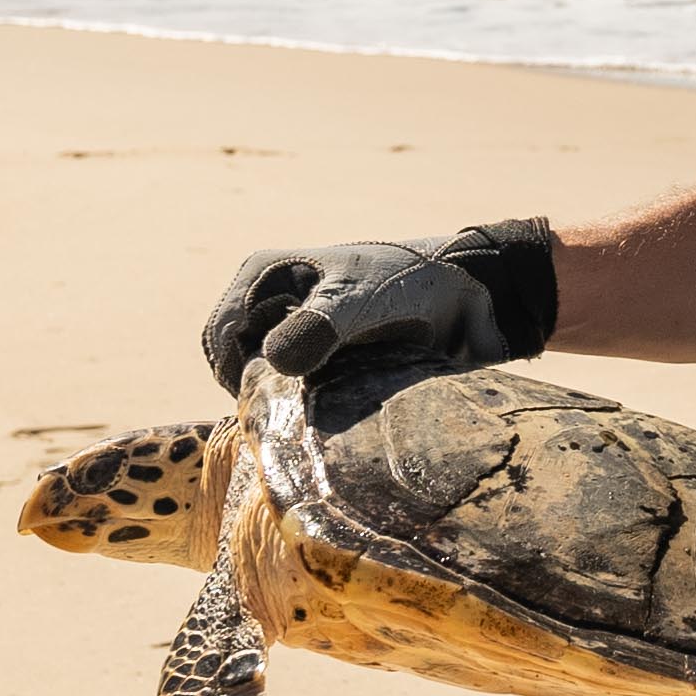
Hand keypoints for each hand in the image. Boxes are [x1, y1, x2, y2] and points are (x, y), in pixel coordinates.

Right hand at [198, 219, 558, 390]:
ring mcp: (298, 332)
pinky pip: (297, 395)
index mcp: (263, 276)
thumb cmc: (414, 284)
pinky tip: (334, 419)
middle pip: (236, 365)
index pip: (220, 339)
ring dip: (284, 405)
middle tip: (297, 414)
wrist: (475, 297)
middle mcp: (273, 304)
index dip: (237, 373)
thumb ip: (319, 326)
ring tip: (320, 414)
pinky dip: (307, 411)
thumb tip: (273, 362)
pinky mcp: (326, 359)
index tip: (274, 399)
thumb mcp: (361, 301)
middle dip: (258, 393)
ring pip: (265, 385)